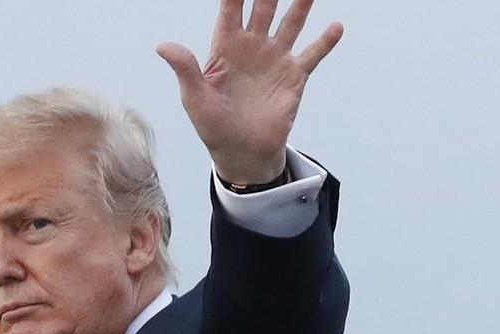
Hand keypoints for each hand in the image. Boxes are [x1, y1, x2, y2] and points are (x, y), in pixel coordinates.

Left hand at [157, 0, 342, 185]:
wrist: (242, 154)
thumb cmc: (213, 126)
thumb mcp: (194, 98)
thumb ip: (184, 68)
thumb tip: (162, 46)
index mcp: (225, 46)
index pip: (231, 8)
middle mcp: (252, 46)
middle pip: (263, 7)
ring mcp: (275, 59)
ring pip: (290, 23)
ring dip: (299, 5)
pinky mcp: (294, 77)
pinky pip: (312, 55)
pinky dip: (325, 41)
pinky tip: (336, 26)